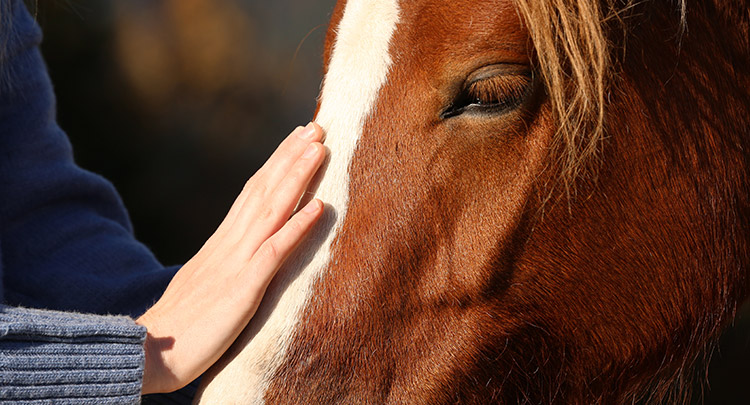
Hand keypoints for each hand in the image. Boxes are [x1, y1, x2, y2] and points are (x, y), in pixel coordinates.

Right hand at [136, 123, 325, 393]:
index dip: (276, 163)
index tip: (296, 139)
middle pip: (264, 190)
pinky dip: (297, 226)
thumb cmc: (178, 323)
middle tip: (316, 126)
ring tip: (320, 148)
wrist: (145, 352)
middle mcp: (229, 244)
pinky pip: (275, 252)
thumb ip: (224, 260)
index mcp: (221, 242)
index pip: (253, 192)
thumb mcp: (204, 281)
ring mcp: (236, 263)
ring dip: (297, 176)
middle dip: (291, 156)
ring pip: (271, 209)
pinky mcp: (243, 288)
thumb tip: (241, 248)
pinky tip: (319, 207)